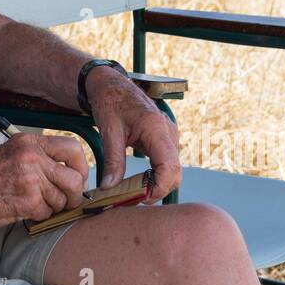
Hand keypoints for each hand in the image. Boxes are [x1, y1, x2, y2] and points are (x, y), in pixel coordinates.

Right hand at [0, 133, 89, 231]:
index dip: (82, 168)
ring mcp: (29, 177)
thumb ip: (39, 158)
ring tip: (33, 204)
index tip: (77, 179)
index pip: (74, 148)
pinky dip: (38, 216)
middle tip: (64, 201)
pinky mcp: (25, 200)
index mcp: (29, 142)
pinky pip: (47, 212)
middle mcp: (31, 155)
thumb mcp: (11, 155)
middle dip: (74, 195)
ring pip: (62, 199)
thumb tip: (71, 173)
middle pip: (75, 178)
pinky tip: (22, 211)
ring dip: (52, 207)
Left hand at [89, 68, 181, 199]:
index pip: (169, 167)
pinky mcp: (165, 139)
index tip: (141, 199)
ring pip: (173, 169)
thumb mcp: (109, 131)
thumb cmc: (110, 102)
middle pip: (175, 172)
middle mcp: (168, 132)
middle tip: (133, 199)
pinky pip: (167, 163)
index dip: (159, 188)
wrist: (112, 85)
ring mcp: (169, 135)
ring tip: (134, 191)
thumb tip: (109, 188)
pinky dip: (157, 175)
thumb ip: (112, 161)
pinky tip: (140, 181)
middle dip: (158, 190)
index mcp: (156, 128)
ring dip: (158, 184)